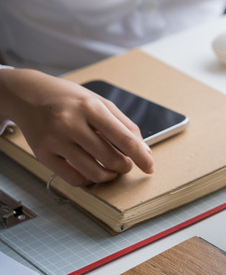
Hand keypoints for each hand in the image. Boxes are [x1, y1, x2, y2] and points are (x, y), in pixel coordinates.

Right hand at [0, 69, 153, 185]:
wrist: (27, 94)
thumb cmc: (70, 99)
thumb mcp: (101, 103)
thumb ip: (126, 126)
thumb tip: (146, 152)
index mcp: (91, 107)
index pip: (125, 140)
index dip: (142, 158)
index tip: (150, 168)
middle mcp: (71, 123)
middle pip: (111, 159)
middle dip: (125, 166)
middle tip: (125, 163)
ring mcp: (54, 140)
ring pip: (94, 173)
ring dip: (109, 176)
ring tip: (111, 169)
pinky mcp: (42, 154)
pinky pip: (73, 179)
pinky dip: (88, 180)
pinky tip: (92, 171)